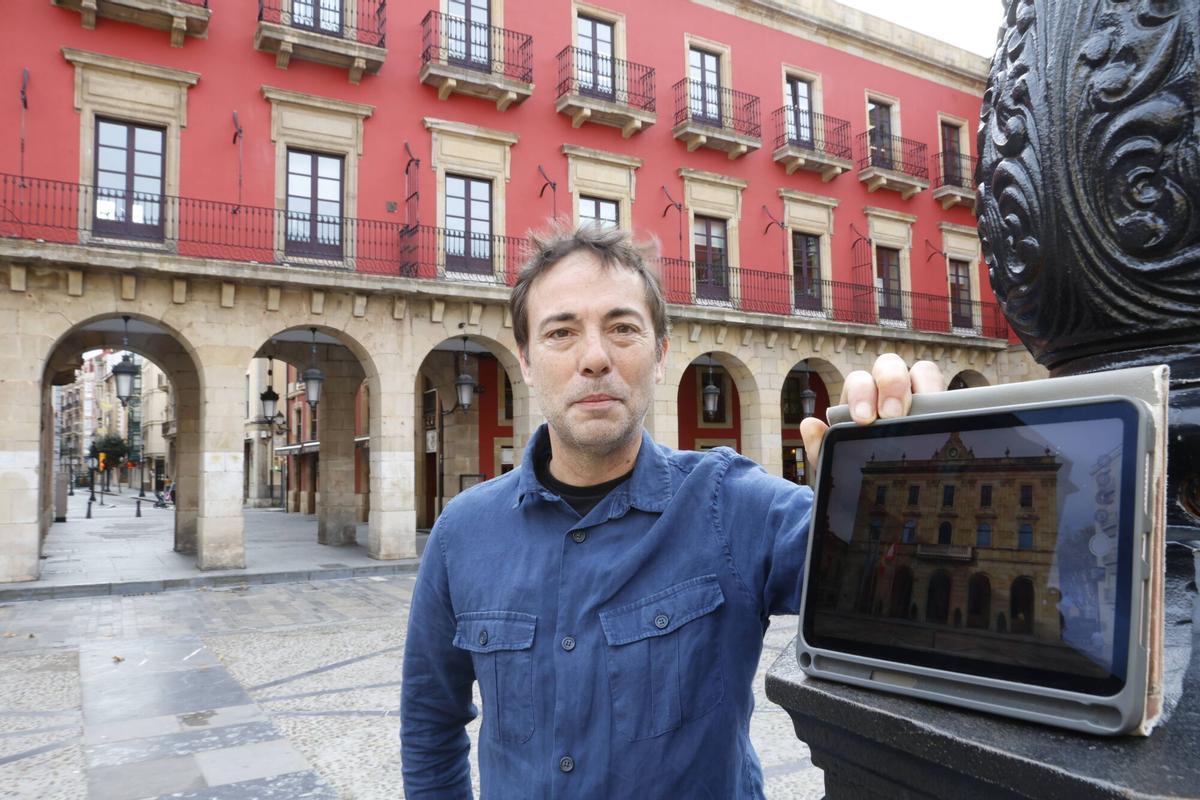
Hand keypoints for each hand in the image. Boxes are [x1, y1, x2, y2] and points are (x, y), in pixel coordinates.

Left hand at [799, 354, 943, 467]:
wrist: (883, 487)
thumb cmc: (858, 466)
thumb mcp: (838, 463)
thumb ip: (821, 447)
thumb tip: (810, 425)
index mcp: (860, 398)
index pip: (860, 381)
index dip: (862, 394)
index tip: (863, 419)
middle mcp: (887, 389)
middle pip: (890, 365)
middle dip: (891, 384)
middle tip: (892, 415)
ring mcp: (918, 395)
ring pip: (924, 372)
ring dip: (926, 386)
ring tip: (927, 414)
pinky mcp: (942, 408)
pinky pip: (950, 395)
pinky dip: (952, 401)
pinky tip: (952, 418)